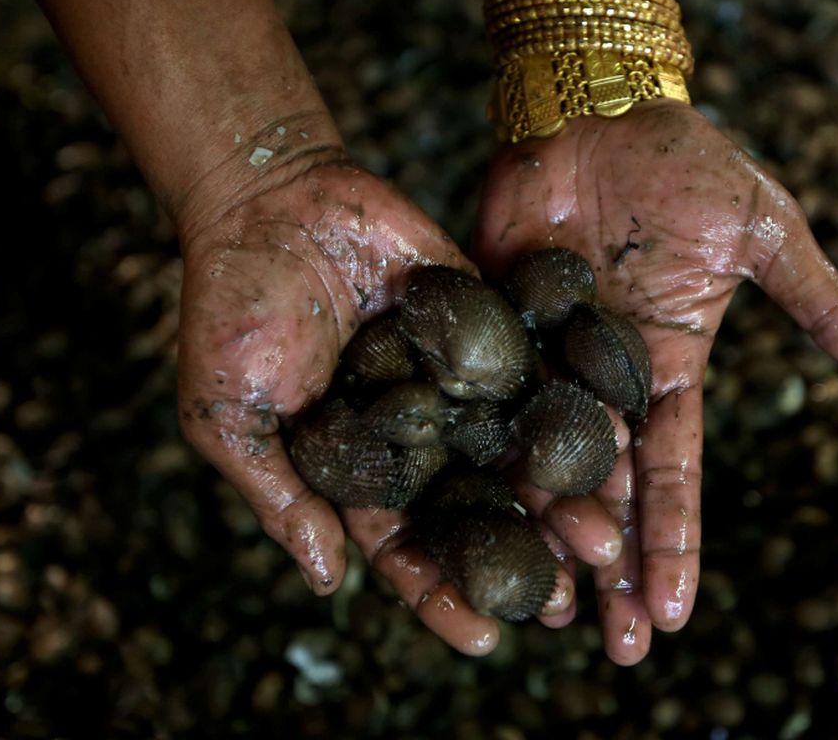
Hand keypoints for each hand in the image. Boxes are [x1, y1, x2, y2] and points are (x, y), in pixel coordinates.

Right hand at [175, 151, 591, 653]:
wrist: (268, 199)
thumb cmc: (231, 309)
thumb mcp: (229, 417)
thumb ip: (281, 496)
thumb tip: (326, 582)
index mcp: (356, 463)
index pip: (402, 545)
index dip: (437, 593)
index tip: (484, 637)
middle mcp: (413, 429)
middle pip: (474, 507)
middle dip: (519, 556)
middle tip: (569, 601)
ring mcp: (451, 378)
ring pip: (512, 450)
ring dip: (557, 497)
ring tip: (605, 542)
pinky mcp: (483, 323)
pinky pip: (531, 371)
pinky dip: (566, 406)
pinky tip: (608, 441)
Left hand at [474, 100, 837, 663]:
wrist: (596, 107)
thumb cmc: (687, 161)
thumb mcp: (764, 230)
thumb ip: (814, 301)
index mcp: (670, 367)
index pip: (675, 472)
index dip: (676, 541)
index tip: (676, 612)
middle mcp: (605, 380)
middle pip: (608, 490)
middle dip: (615, 568)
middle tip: (615, 647)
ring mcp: (544, 359)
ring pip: (541, 464)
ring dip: (545, 537)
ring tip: (546, 613)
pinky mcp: (491, 330)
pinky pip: (483, 405)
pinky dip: (477, 459)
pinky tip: (467, 518)